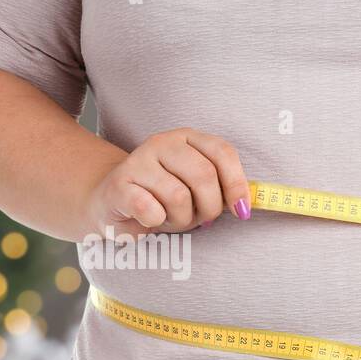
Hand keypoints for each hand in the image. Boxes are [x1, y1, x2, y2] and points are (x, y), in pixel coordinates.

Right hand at [84, 128, 251, 235]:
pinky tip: (149, 220)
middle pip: (204, 176)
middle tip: (199, 220)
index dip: (237, 184)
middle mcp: (162, 142)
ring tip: (169, 219)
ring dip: (180, 220)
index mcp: (187, 137)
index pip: (222, 152)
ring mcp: (137, 161)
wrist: (112, 203)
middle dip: (208, 208)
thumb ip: (221, 187)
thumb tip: (248, 204)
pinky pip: (151, 209)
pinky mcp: (118, 186)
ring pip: (179, 197)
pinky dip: (157, 222)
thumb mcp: (196, 188)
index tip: (242, 211)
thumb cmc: (162, 198)